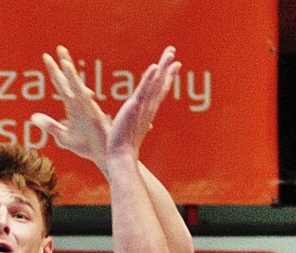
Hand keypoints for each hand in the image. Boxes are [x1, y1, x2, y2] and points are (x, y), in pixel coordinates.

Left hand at [29, 46, 112, 167]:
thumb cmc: (86, 147)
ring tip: (63, 57)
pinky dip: (75, 84)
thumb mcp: (63, 137)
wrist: (103, 157)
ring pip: (75, 85)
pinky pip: (81, 96)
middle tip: (59, 47)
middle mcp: (79, 103)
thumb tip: (33, 116)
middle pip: (69, 80)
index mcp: (73, 106)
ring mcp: (86, 107)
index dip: (54, 71)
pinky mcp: (91, 112)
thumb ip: (49, 125)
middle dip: (63, 63)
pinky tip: (71, 75)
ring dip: (69, 71)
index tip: (46, 56)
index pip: (61, 85)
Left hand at [106, 47, 179, 163]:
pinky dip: (149, 79)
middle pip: (161, 84)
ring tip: (170, 53)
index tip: (174, 66)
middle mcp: (149, 108)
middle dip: (168, 68)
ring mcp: (143, 107)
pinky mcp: (134, 108)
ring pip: (155, 84)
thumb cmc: (124, 148)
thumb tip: (144, 125)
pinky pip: (143, 91)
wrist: (121, 157)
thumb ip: (138, 124)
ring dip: (163, 67)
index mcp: (148, 112)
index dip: (167, 78)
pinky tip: (155, 67)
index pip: (159, 92)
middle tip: (173, 52)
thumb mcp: (133, 131)